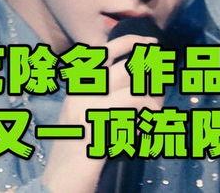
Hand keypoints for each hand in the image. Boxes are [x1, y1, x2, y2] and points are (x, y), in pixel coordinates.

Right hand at [42, 35, 161, 192]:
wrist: (57, 186)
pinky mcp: (94, 132)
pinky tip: (145, 130)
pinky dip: (145, 120)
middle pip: (125, 70)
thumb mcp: (89, 118)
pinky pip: (130, 115)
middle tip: (162, 90)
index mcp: (78, 89)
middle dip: (151, 78)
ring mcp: (85, 112)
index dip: (129, 42)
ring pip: (132, 92)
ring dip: (152, 102)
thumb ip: (110, 98)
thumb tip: (145, 82)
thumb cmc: (78, 152)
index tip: (151, 42)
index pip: (103, 53)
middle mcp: (79, 95)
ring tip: (155, 113)